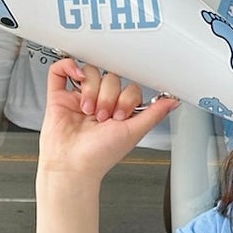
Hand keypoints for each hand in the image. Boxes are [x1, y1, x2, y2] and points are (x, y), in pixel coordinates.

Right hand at [39, 57, 177, 183]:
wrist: (72, 165)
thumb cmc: (99, 156)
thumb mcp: (134, 132)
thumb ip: (154, 114)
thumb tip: (173, 101)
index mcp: (118, 110)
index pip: (128, 87)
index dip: (126, 98)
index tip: (120, 116)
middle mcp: (99, 102)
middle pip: (110, 77)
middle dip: (108, 97)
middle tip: (103, 117)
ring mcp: (79, 97)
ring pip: (90, 72)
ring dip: (92, 90)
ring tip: (88, 111)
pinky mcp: (59, 96)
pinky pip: (61, 70)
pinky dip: (69, 67)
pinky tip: (77, 78)